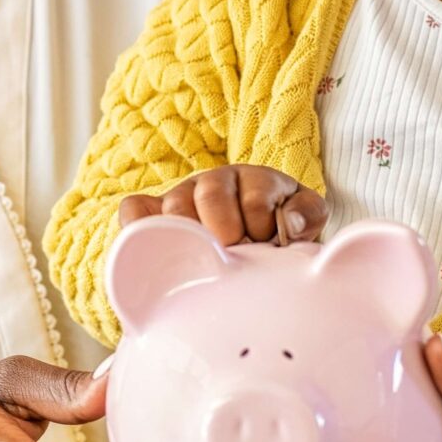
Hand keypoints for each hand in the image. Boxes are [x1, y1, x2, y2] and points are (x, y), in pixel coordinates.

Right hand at [117, 165, 324, 246]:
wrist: (252, 253)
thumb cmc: (279, 237)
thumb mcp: (304, 221)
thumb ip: (307, 214)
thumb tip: (288, 223)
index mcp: (254, 180)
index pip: (254, 197)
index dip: (262, 228)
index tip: (268, 248)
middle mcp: (214, 183)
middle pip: (210, 195)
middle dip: (227, 234)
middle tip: (235, 258)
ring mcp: (180, 198)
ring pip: (174, 207)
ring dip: (193, 238)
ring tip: (208, 261)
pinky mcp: (153, 215)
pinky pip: (134, 211)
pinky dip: (139, 227)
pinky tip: (159, 250)